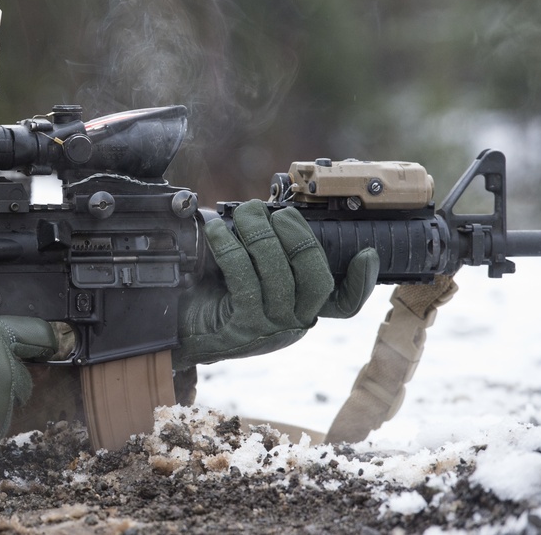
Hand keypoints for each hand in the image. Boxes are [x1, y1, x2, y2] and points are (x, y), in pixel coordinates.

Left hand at [173, 200, 378, 369]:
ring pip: (279, 275)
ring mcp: (269, 330)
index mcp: (303, 309)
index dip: (362, 281)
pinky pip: (244, 280)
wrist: (175, 326)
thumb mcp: (250, 269)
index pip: (346, 304)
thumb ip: (272, 249)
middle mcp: (293, 323)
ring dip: (260, 235)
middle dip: (298, 237)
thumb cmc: (212, 290)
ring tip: (245, 213)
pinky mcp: (241, 328)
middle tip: (275, 213)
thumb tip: (278, 209)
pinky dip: (231, 248)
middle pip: (316, 278)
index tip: (366, 252)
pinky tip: (217, 231)